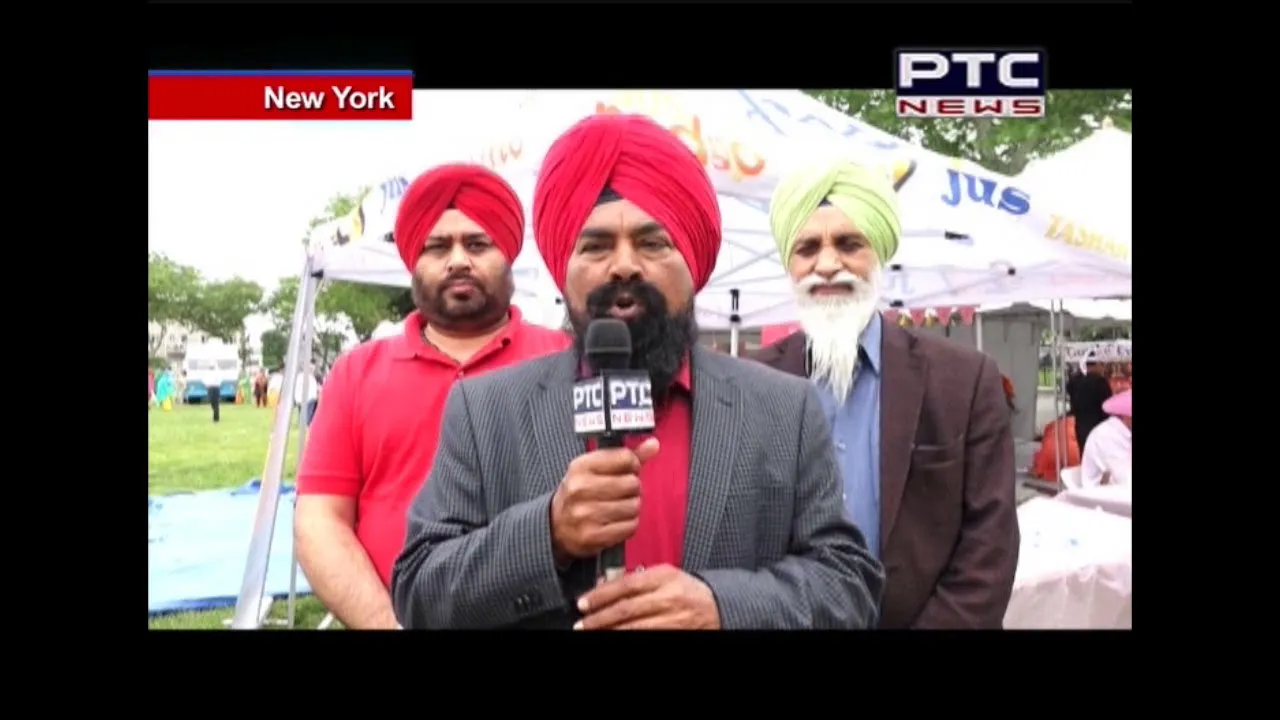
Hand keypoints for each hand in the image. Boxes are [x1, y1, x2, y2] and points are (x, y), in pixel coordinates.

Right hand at [550, 438, 659, 562]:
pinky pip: (630, 526)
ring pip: (633, 505)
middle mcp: (581, 488)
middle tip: (623, 492)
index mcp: (582, 466)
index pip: (625, 458)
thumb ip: (625, 456)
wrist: (557, 526)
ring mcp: (586, 513)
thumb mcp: (595, 469)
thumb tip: (653, 444)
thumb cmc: (580, 494)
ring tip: (619, 507)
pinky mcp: (593, 536)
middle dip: (633, 488)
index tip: (629, 470)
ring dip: (632, 507)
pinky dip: (629, 524)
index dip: (633, 464)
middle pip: (632, 483)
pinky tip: (617, 521)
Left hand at [574, 564, 719, 629]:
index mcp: (664, 576)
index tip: (583, 602)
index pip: (626, 584)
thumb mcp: (664, 576)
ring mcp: (673, 618)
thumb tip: (603, 587)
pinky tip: (616, 635)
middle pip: (627, 608)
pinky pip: (647, 635)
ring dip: (610, 630)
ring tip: (592, 631)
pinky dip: (628, 636)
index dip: (601, 595)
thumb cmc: (686, 589)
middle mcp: (668, 597)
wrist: (716, 605)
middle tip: (582, 623)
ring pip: (634, 627)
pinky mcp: (675, 632)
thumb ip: (637, 579)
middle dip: (599, 617)